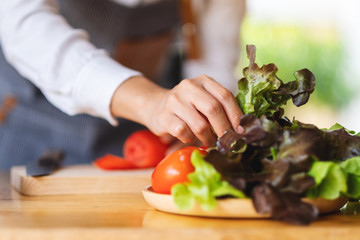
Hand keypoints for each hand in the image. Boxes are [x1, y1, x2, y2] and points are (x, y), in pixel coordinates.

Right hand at [111, 75, 242, 146]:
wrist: (155, 106)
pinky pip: (184, 132)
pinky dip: (190, 139)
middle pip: (213, 109)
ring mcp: (175, 100)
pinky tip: (189, 137)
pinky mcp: (164, 116)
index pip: (225, 95)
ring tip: (210, 142)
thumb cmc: (187, 107)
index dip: (236, 115)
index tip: (241, 131)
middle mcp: (189, 86)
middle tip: (228, 141)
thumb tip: (241, 129)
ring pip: (200, 124)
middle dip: (224, 129)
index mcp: (203, 81)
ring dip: (208, 138)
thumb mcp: (203, 100)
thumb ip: (220, 108)